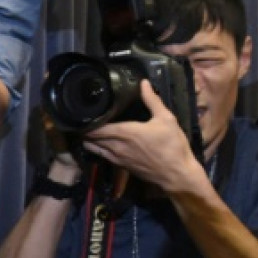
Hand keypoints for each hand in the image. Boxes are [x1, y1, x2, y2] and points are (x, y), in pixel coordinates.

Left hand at [82, 81, 201, 191]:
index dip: (86, 122)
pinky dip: (97, 150)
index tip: (81, 113)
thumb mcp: (166, 119)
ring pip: (94, 149)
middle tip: (81, 120)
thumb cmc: (172, 145)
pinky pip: (103, 157)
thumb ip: (152, 100)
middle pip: (91, 138)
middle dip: (84, 130)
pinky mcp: (122, 167)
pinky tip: (100, 144)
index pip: (96, 128)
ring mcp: (117, 159)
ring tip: (86, 131)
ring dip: (88, 141)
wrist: (176, 174)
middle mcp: (116, 146)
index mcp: (125, 133)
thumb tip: (143, 83)